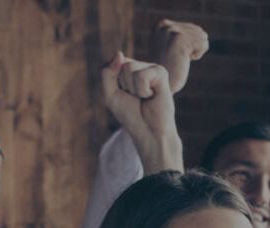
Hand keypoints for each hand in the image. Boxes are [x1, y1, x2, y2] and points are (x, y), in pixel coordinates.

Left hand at [100, 53, 183, 173]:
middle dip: (123, 86)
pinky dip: (142, 90)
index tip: (124, 96)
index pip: (111, 64)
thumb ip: (108, 73)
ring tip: (145, 98)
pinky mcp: (161, 72)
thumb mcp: (110, 94)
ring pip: (128, 68)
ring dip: (133, 89)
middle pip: (120, 65)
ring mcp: (152, 68)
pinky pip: (141, 76)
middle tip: (136, 99)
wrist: (149, 132)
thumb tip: (119, 53)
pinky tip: (152, 96)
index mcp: (130, 70)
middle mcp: (142, 66)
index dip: (113, 84)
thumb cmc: (131, 115)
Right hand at [151, 19, 207, 92]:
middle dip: (193, 48)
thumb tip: (203, 34)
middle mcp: (165, 25)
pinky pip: (203, 43)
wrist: (159, 85)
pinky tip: (183, 61)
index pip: (193, 28)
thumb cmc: (169, 70)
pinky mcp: (179, 38)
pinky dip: (197, 55)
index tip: (175, 55)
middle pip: (199, 31)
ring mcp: (171, 30)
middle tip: (177, 59)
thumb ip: (183, 37)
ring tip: (179, 60)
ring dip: (194, 52)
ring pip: (202, 37)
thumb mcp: (173, 48)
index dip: (190, 45)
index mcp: (163, 25)